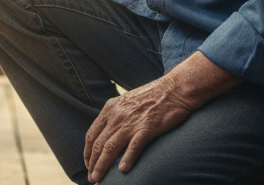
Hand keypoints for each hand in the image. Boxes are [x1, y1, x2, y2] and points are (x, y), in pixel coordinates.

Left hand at [82, 52, 239, 181]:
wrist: (175, 88)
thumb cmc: (153, 96)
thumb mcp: (127, 102)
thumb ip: (116, 115)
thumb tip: (108, 133)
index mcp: (110, 108)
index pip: (91, 134)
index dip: (87, 152)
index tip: (88, 164)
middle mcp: (117, 116)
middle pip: (98, 144)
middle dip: (92, 164)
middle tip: (92, 178)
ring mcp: (131, 122)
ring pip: (110, 148)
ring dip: (102, 166)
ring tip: (99, 179)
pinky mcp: (148, 128)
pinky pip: (134, 146)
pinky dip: (127, 159)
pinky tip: (122, 171)